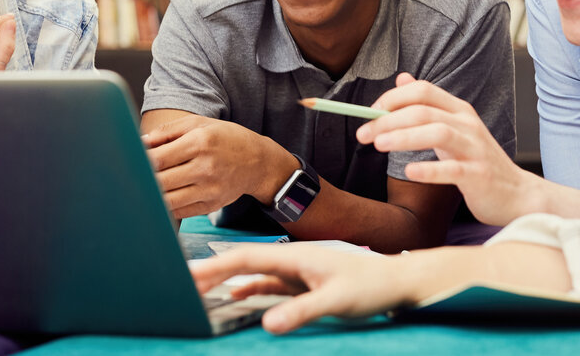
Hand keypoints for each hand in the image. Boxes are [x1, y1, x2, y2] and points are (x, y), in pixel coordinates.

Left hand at [143, 115, 296, 218]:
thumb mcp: (200, 124)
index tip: (129, 161)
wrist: (258, 162)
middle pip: (160, 181)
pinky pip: (180, 211)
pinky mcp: (211, 205)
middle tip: (129, 178)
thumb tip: (141, 142)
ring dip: (151, 196)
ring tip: (141, 190)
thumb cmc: (226, 139)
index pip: (159, 158)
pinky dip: (165, 207)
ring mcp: (209, 189)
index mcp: (200, 142)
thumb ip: (168, 131)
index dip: (140, 162)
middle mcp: (205, 167)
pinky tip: (158, 199)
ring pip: (168, 200)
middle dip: (142, 180)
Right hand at [191, 244, 415, 333]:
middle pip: (243, 263)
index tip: (188, 274)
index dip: (215, 267)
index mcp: (295, 256)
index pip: (246, 258)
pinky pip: (268, 285)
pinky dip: (249, 290)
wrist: (398, 281)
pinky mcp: (303, 283)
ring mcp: (296, 271)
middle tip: (180, 280)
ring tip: (199, 288)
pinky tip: (236, 297)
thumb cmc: (372, 286)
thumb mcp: (337, 300)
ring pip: (253, 274)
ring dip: (227, 281)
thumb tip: (268, 324)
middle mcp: (291, 259)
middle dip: (212, 271)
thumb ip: (302, 311)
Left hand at [357, 73, 536, 225]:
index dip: (393, 97)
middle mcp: (468, 124)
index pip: (423, 90)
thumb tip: (402, 77)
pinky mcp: (479, 175)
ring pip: (438, 133)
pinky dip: (429, 169)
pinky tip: (409, 172)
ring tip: (379, 145)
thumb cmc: (477, 161)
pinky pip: (452, 169)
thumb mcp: (454, 127)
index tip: (370, 112)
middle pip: (424, 111)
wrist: (517, 194)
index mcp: (459, 110)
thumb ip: (428, 104)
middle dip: (389, 119)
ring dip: (404, 137)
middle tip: (363, 133)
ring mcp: (476, 149)